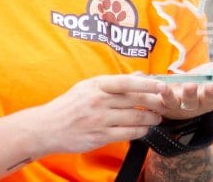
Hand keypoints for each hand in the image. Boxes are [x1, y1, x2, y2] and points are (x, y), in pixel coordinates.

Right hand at [32, 74, 166, 153]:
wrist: (48, 127)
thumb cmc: (69, 105)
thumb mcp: (88, 86)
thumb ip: (114, 82)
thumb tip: (140, 75)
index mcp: (97, 86)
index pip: (127, 82)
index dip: (147, 84)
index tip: (161, 86)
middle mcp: (99, 101)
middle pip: (134, 100)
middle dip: (154, 102)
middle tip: (164, 103)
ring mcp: (100, 119)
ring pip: (134, 118)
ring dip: (150, 118)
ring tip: (157, 117)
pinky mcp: (100, 136)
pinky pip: (127, 134)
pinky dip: (140, 131)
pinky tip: (144, 129)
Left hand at [157, 47, 212, 119]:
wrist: (178, 94)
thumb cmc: (203, 80)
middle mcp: (205, 102)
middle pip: (210, 101)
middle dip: (211, 94)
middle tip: (212, 86)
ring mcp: (187, 105)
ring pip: (189, 102)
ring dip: (189, 94)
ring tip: (189, 85)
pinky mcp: (169, 104)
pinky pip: (167, 101)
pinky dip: (165, 94)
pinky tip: (162, 85)